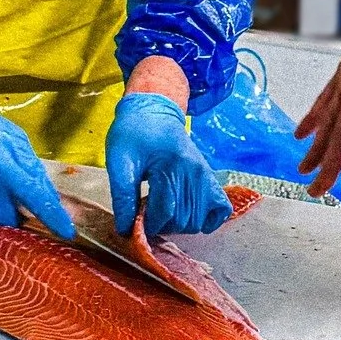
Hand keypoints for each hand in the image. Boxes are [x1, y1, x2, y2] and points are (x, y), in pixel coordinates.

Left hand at [106, 91, 230, 236]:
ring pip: (198, 221)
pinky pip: (221, 209)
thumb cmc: (133, 133)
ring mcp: (205, 175)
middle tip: (146, 212)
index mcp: (170, 166)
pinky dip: (209, 221)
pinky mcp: (209, 176)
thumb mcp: (119, 161)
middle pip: (183, 220)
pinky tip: (189, 216)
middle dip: (162, 226)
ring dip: (179, 225)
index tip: (133, 223)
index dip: (148, 225)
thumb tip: (125, 230)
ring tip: (162, 210)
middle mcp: (194, 172)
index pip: (165, 212)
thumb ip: (123, 197)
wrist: (154, 109)